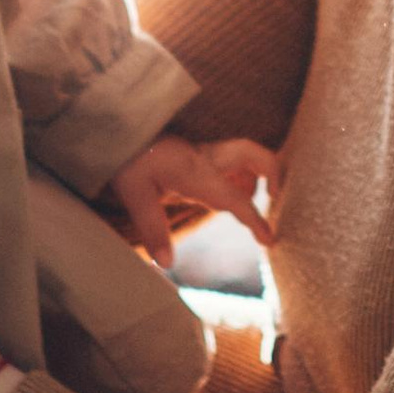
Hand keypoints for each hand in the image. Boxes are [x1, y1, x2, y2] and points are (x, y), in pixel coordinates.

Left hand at [105, 132, 279, 264]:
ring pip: (246, 155)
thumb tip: (166, 263)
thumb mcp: (134, 195)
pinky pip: (231, 161)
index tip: (270, 239)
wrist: (117, 129)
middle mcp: (207, 158)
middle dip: (274, 174)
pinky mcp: (198, 153)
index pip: (235, 198)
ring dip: (257, 175)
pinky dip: (241, 175)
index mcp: (196, 171)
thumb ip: (152, 229)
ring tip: (249, 204)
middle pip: (255, 154)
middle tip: (276, 201)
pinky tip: (229, 194)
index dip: (255, 220)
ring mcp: (204, 153)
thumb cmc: (126, 160)